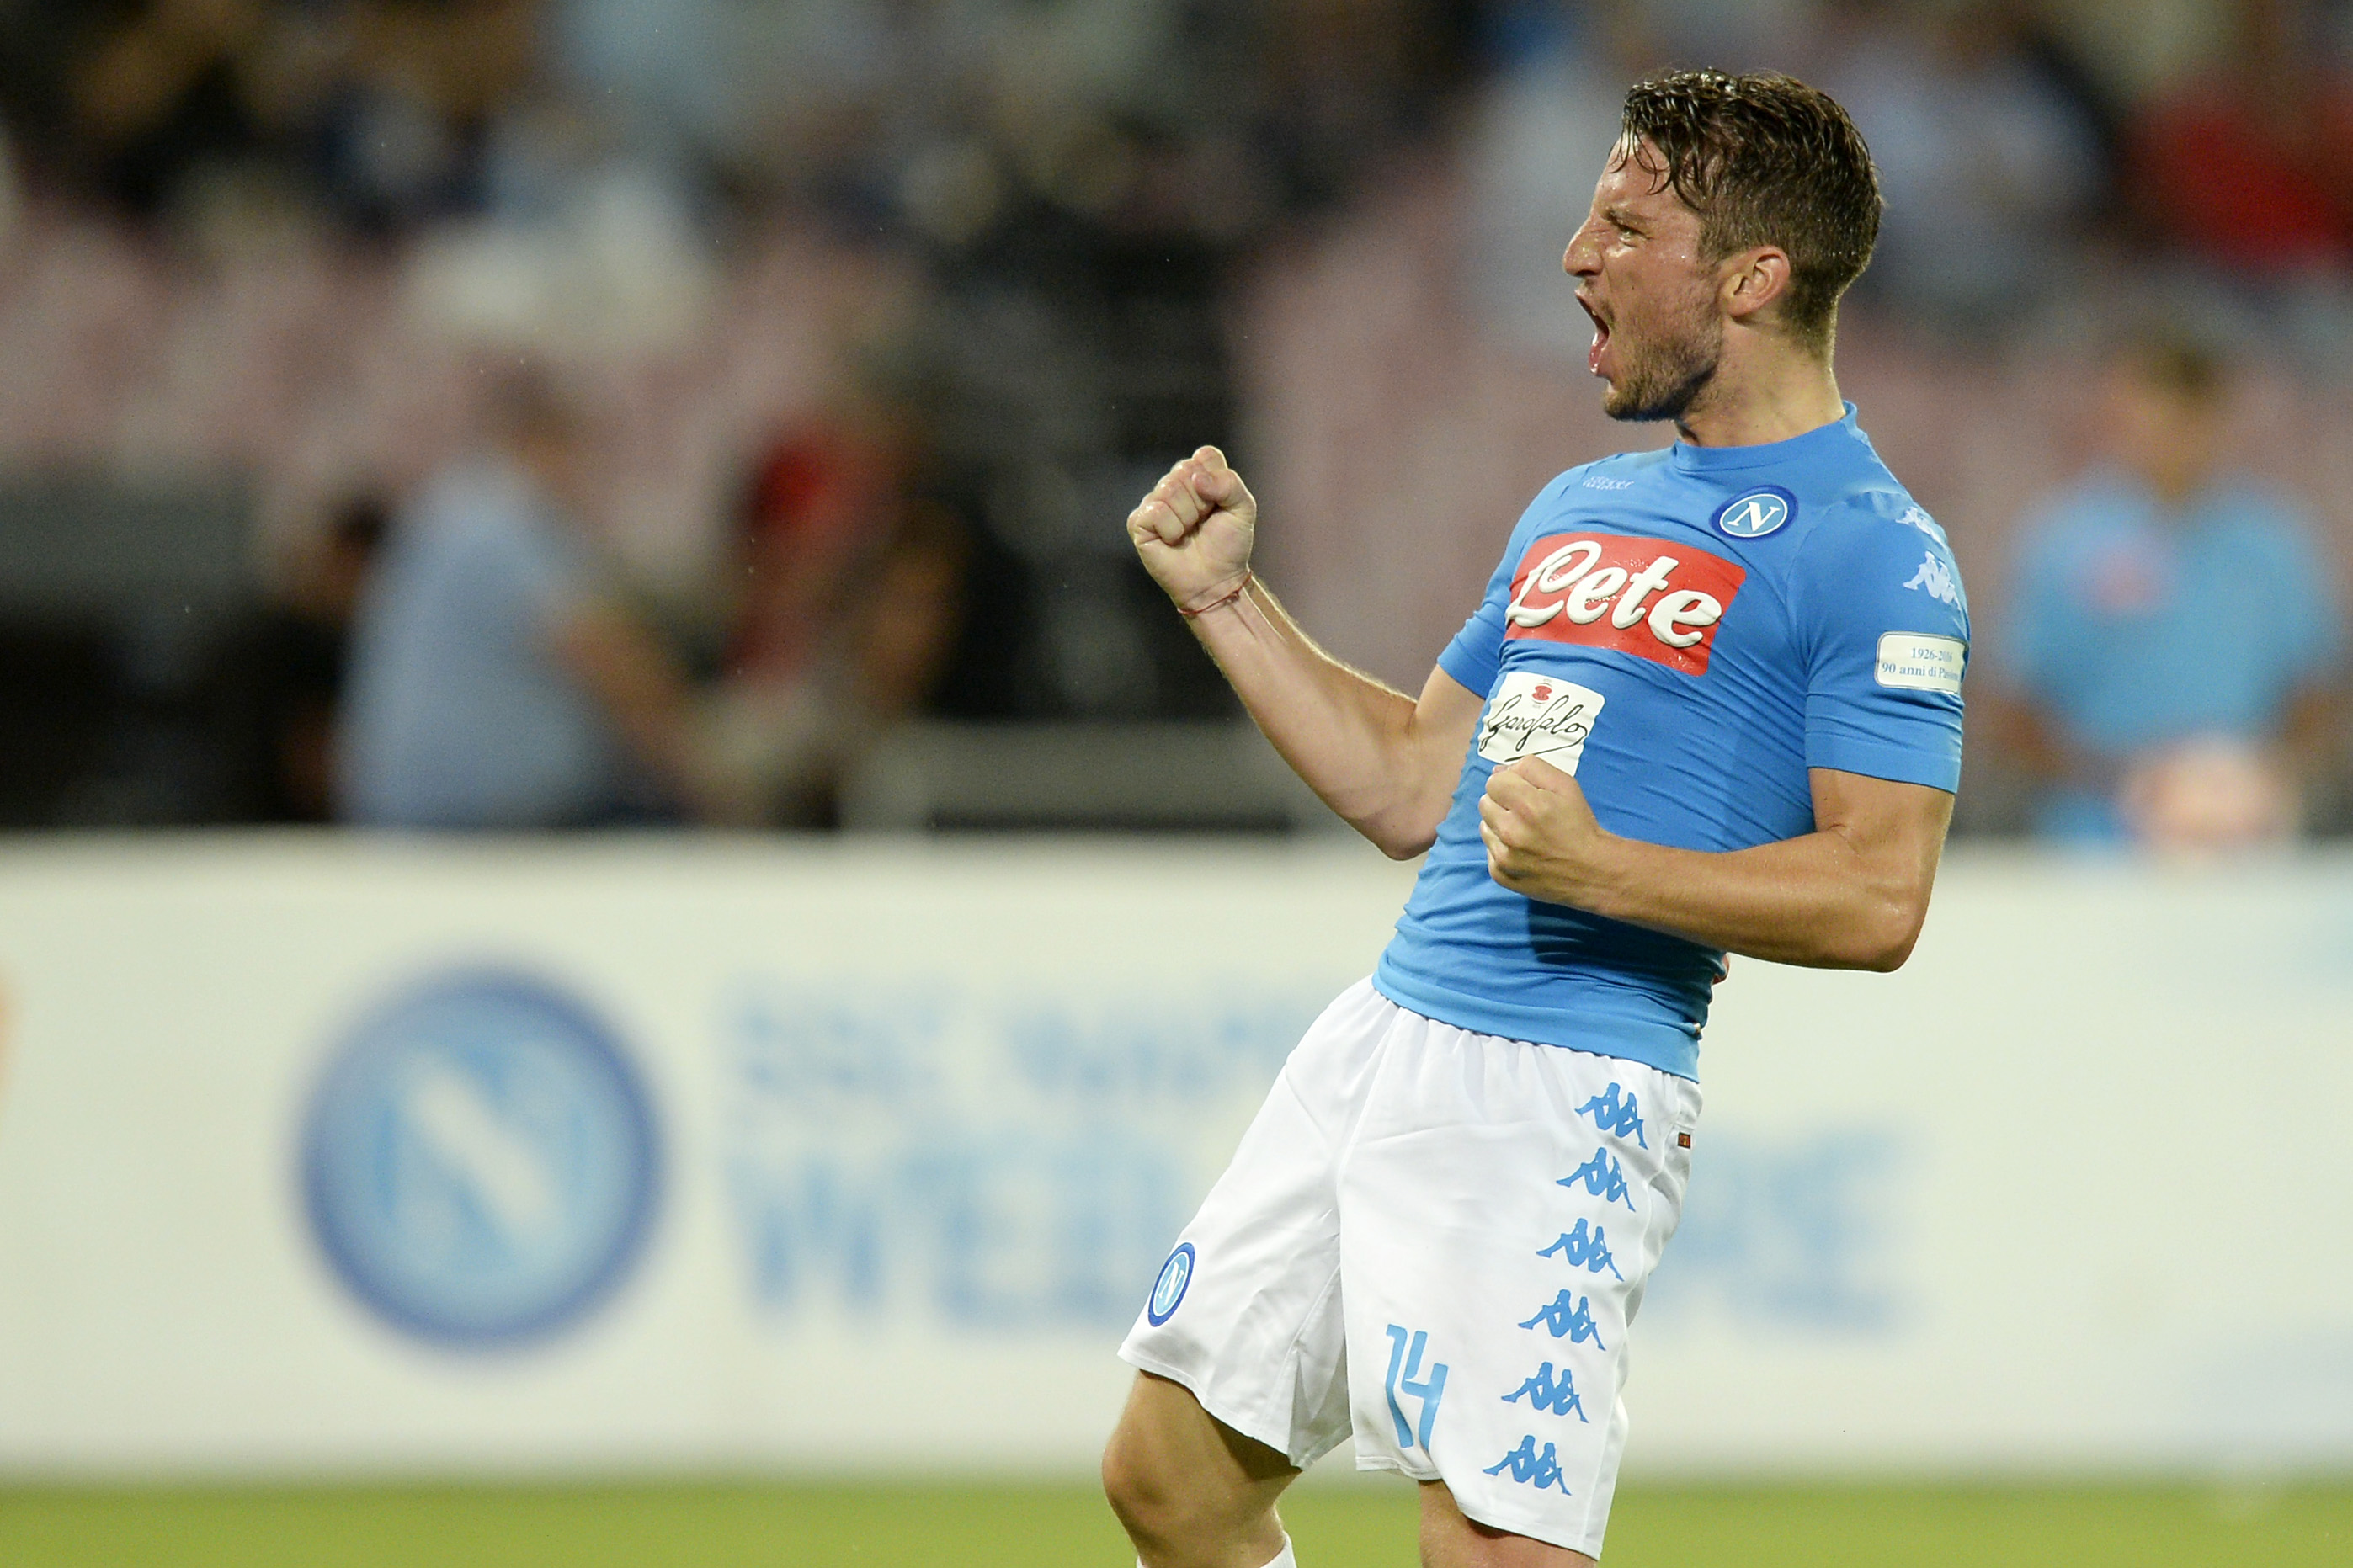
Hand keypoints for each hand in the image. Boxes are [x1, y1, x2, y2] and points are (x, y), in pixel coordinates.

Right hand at [1127, 445, 1254, 610]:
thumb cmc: (1228, 545)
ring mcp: (1154, 502)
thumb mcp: (1243, 509)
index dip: (1216, 480)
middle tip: (1203, 522)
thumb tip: (1197, 479)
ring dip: (1187, 517)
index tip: (1219, 504)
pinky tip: (1173, 540)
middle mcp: (1174, 484)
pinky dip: (1171, 529)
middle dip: (1202, 502)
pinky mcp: (1139, 522)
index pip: (1205, 455)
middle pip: (1185, 471)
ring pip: (1169, 489)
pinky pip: (1155, 512)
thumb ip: (1229, 484)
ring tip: (1189, 533)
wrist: (1215, 580)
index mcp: (1198, 475)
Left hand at [1479, 757, 1619, 908]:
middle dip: (1502, 802)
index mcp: (1529, 806)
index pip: (1494, 781)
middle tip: (1525, 811)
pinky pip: (1488, 851)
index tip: (1523, 792)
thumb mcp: (1566, 785)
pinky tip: (1522, 849)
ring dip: (1499, 824)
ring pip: (1484, 826)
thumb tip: (1500, 770)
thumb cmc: (1579, 825)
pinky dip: (1501, 847)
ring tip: (1525, 831)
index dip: (1509, 783)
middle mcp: (1512, 832)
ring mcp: (1504, 857)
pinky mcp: (1501, 874)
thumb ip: (1531, 768)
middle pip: (1485, 802)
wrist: (1591, 870)